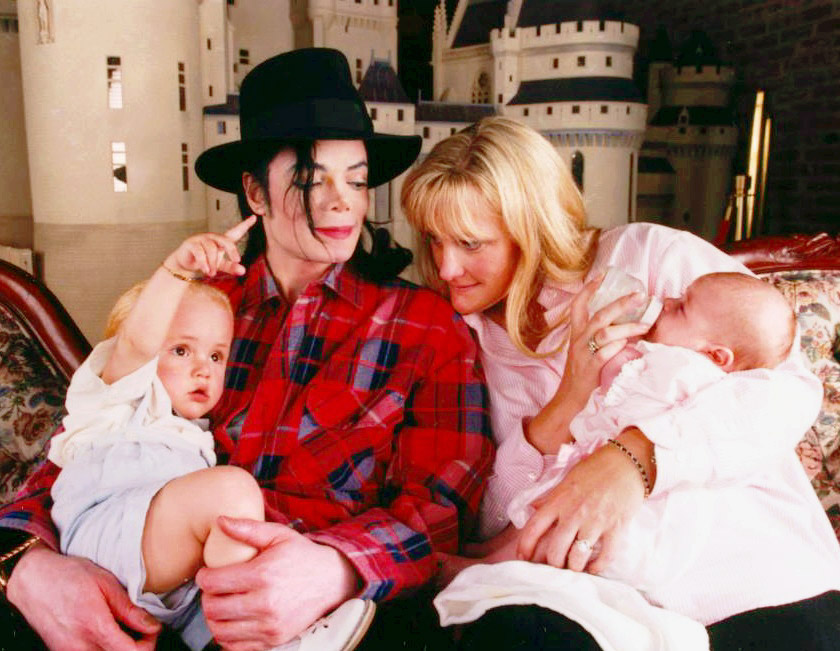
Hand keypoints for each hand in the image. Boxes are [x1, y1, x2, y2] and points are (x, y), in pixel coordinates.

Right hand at [7, 545, 159, 650]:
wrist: (32, 580)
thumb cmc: (68, 576)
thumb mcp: (106, 584)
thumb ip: (129, 609)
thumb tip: (152, 625)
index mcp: (95, 627)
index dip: (148, 644)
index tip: (152, 629)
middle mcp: (80, 646)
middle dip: (136, 646)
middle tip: (141, 626)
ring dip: (119, 647)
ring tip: (122, 626)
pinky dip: (103, 647)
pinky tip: (105, 630)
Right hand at [163, 215, 256, 278]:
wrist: (185, 263)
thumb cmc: (206, 261)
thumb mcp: (220, 265)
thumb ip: (231, 267)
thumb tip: (243, 271)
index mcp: (222, 241)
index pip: (235, 231)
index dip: (245, 225)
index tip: (254, 217)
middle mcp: (213, 237)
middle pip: (226, 240)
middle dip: (232, 250)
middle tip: (237, 260)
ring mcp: (201, 239)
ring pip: (212, 248)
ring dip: (213, 262)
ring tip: (212, 274)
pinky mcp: (191, 244)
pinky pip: (199, 252)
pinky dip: (203, 262)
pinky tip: (206, 270)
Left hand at [196, 518, 359, 650]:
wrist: (332, 581)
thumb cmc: (302, 556)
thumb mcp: (278, 535)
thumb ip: (248, 528)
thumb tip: (220, 521)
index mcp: (263, 575)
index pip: (214, 583)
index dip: (203, 577)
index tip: (206, 573)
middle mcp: (265, 603)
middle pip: (213, 609)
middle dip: (206, 598)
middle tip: (213, 589)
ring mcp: (270, 625)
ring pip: (220, 630)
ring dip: (214, 618)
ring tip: (221, 605)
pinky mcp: (274, 640)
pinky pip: (236, 647)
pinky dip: (227, 637)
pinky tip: (232, 621)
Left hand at [516, 440, 645, 573]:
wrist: (626, 462)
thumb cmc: (595, 469)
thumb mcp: (566, 480)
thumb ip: (550, 498)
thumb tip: (533, 509)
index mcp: (559, 500)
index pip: (534, 527)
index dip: (525, 546)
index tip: (522, 558)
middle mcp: (574, 513)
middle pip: (555, 550)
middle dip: (552, 564)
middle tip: (555, 566)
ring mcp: (595, 522)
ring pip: (577, 557)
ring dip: (574, 567)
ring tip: (573, 567)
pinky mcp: (616, 528)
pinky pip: (606, 556)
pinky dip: (598, 567)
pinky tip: (593, 567)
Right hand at [562, 276, 651, 398]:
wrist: (570, 395)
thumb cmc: (583, 370)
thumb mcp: (586, 348)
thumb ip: (601, 335)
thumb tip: (626, 324)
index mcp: (577, 332)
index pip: (578, 305)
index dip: (588, 289)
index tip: (602, 275)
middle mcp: (579, 339)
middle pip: (599, 315)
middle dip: (621, 303)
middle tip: (640, 296)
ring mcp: (583, 353)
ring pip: (605, 334)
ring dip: (628, 328)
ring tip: (645, 326)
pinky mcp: (590, 368)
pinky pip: (605, 354)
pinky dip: (618, 347)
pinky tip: (628, 344)